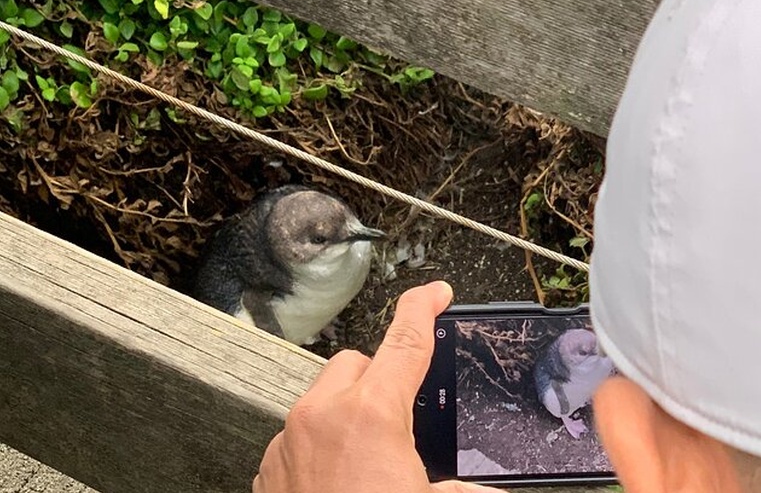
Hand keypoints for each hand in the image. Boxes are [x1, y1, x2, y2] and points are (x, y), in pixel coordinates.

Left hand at [253, 281, 506, 492]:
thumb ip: (465, 489)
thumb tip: (484, 487)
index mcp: (371, 415)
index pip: (406, 340)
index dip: (425, 307)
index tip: (436, 293)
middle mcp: (323, 415)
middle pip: (360, 361)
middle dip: (385, 376)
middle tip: (405, 417)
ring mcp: (290, 439)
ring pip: (326, 394)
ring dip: (352, 408)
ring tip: (372, 456)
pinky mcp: (271, 466)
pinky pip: (301, 429)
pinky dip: (323, 439)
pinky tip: (342, 477)